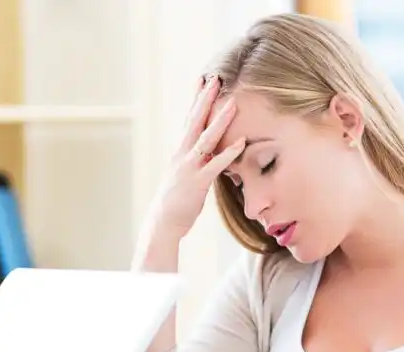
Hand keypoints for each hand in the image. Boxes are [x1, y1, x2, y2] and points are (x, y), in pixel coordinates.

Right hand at [144, 75, 246, 242]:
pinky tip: (241, 141)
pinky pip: (215, 164)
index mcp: (180, 151)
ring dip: (220, 120)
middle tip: (216, 77)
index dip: (196, 99)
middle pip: (195, 121)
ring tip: (233, 103)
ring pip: (206, 138)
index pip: (189, 119)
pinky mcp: (197, 182)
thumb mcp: (185, 174)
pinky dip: (228, 152)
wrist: (163, 223)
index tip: (203, 79)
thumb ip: (196, 160)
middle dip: (205, 99)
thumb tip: (208, 151)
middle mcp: (182, 154)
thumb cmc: (176, 200)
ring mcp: (189, 167)